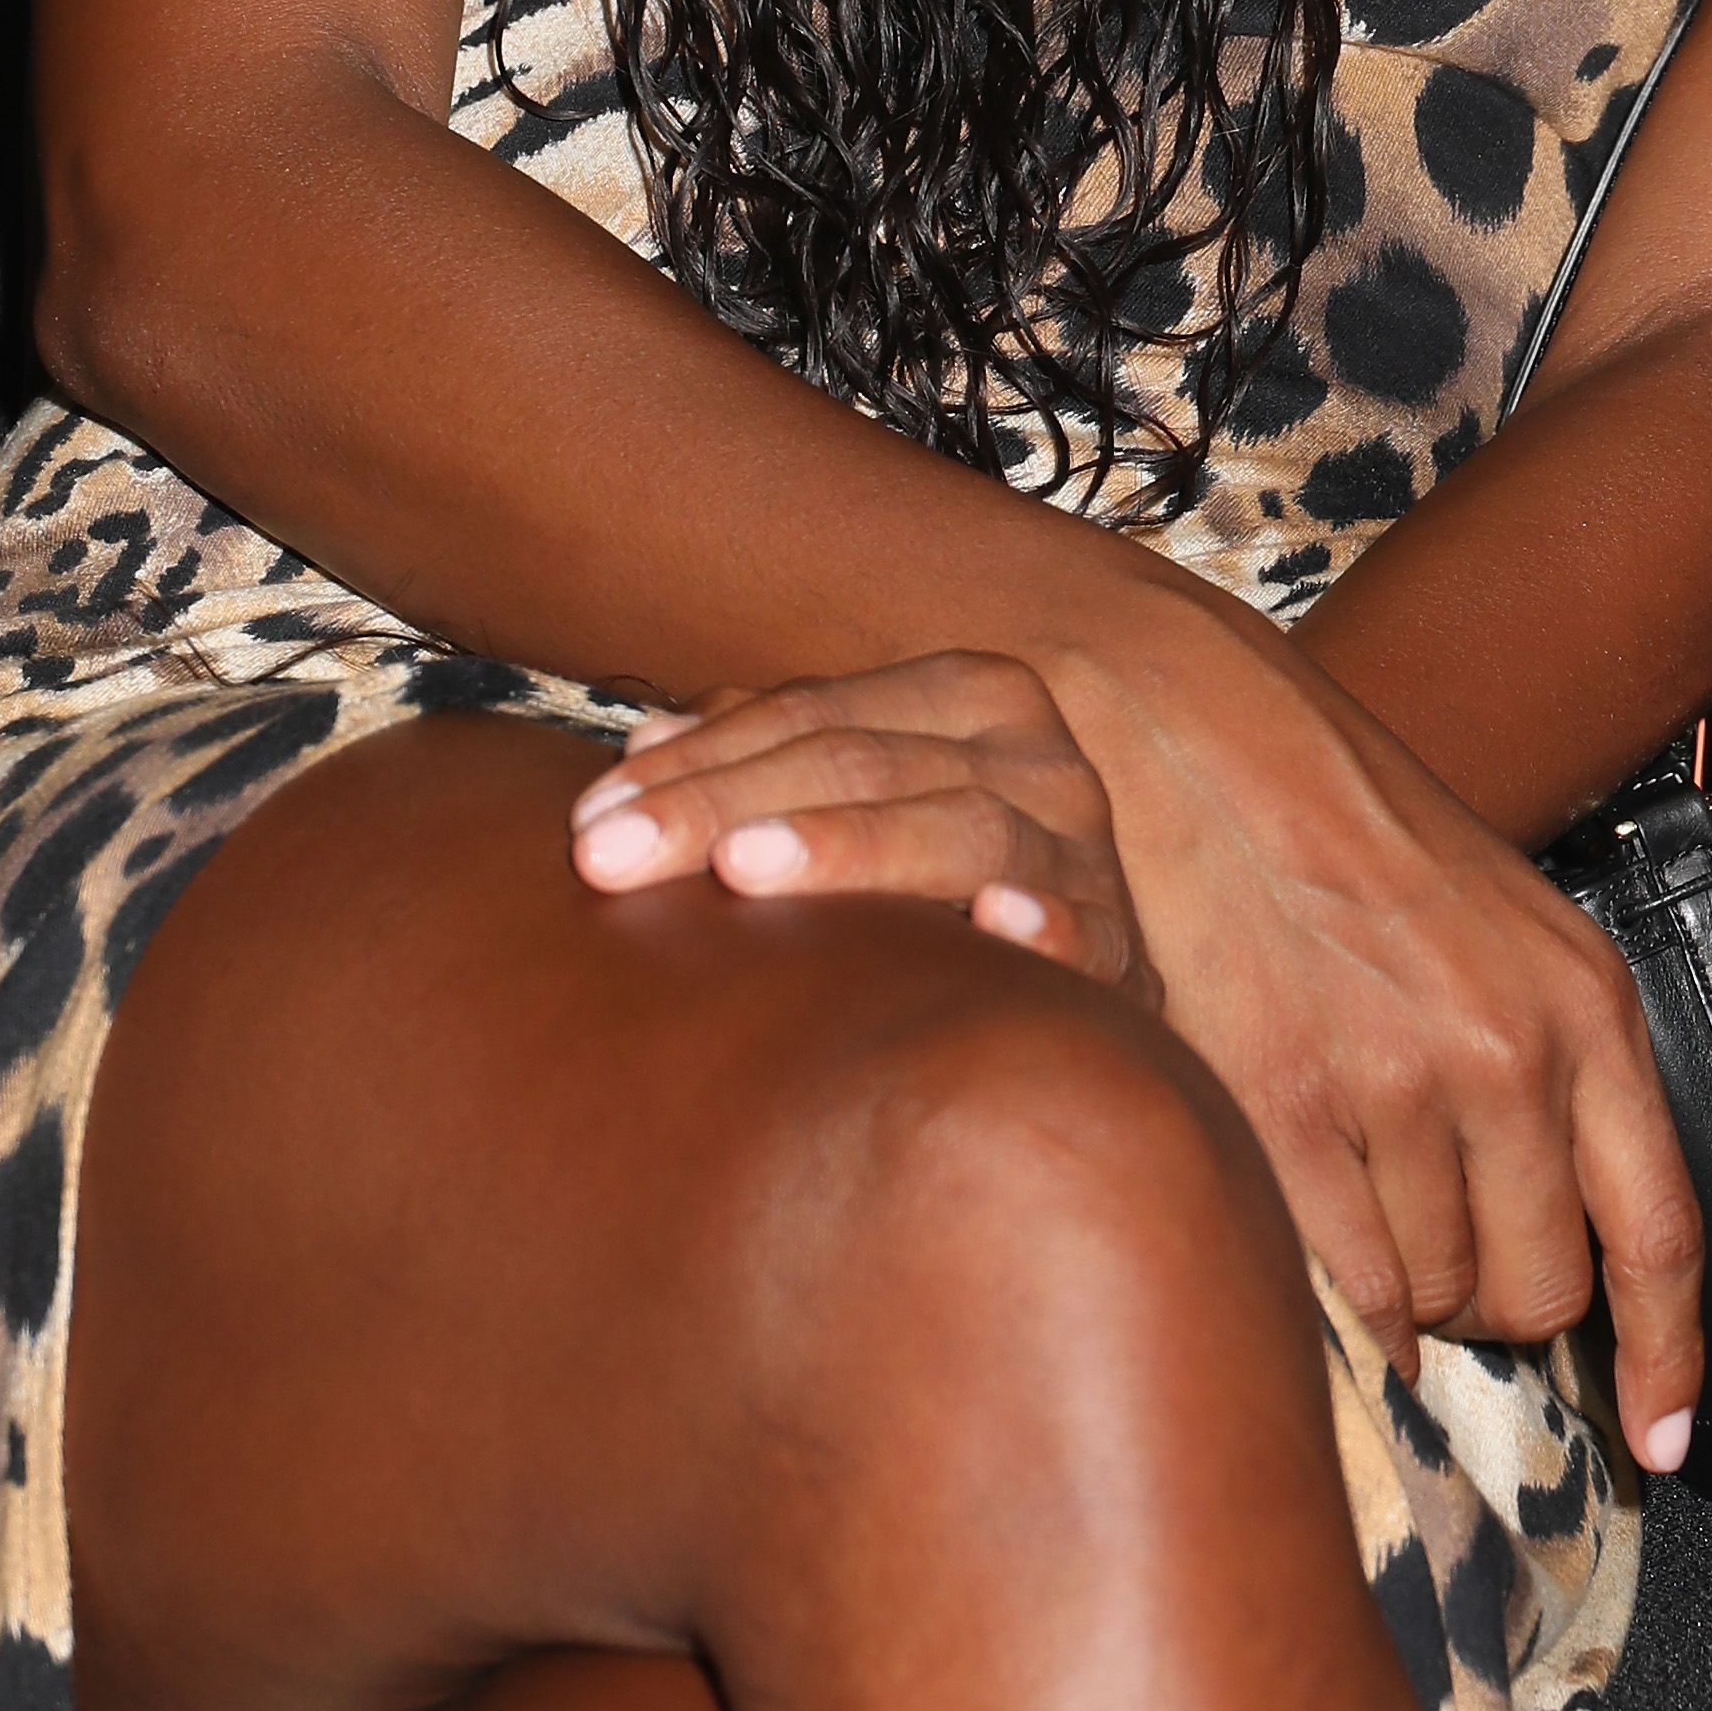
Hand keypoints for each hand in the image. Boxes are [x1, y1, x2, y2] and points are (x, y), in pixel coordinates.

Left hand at [567, 650, 1149, 991]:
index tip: (588, 820)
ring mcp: (1084, 853)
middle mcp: (1038, 759)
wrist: (1075, 1011)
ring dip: (850, 847)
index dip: (697, 762)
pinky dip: (1044, 926)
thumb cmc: (936, 894)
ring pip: (962, 828)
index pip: (815, 713)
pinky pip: (1086, 933)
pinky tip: (989, 928)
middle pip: (865, 762)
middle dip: (725, 804)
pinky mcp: (1123, 955)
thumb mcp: (856, 806)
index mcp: (974, 700)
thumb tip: (645, 742)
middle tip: (608, 858)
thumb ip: (763, 761)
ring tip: (743, 869)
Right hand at [1042, 602, 1708, 1476]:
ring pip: (1439, 1299)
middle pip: (1542, 1292)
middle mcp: (1509, 1054)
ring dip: (1410, 1291)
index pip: (1661, 1230)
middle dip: (1501, 1309)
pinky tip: (1318, 1230)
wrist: (1211, 743)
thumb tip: (1568, 1241)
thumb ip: (1556, 1070)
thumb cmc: (1361, 839)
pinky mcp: (1284, 1104)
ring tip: (1362, 1193)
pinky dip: (1341, 1296)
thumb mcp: (1515, 932)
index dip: (1669, 1357)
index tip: (1660, 1438)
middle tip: (1447, 1256)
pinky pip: (1347, 1282)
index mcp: (1588, 1007)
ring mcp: (1396, 1085)